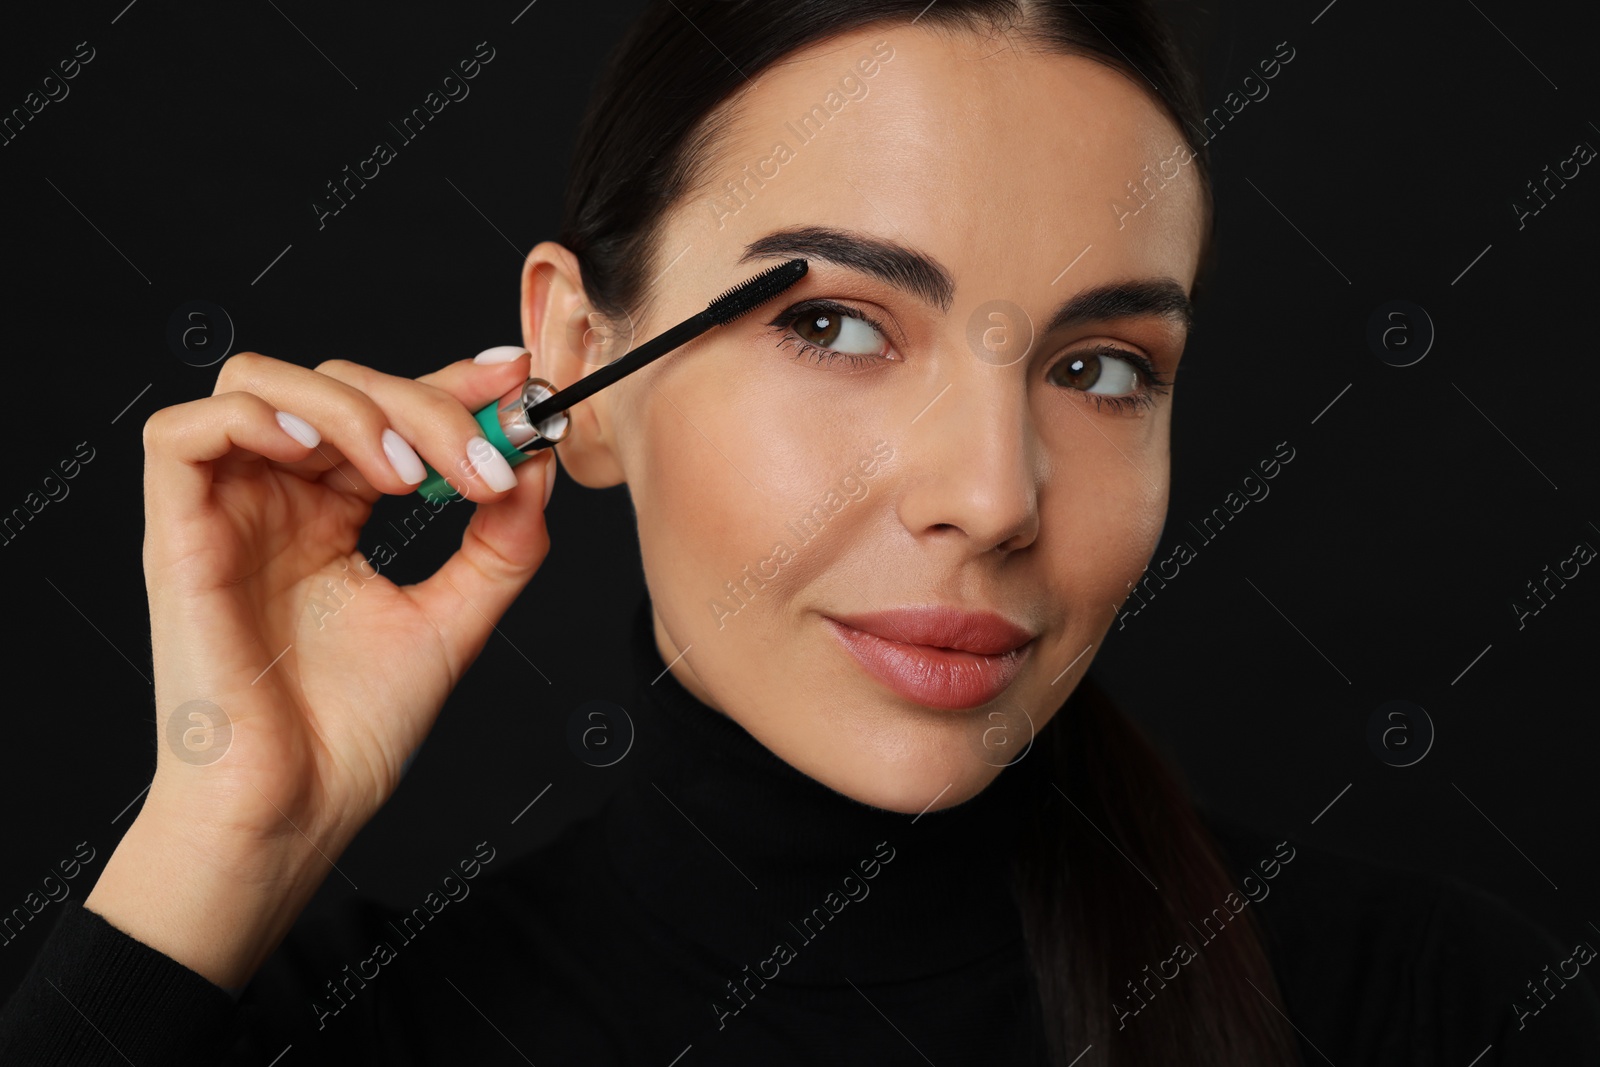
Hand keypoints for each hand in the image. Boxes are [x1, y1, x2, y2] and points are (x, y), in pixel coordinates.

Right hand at [136, 348, 555, 855]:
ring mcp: (227, 513)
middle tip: (481, 462)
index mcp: (332, 515)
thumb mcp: (455, 621)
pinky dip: (256, 420)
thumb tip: (536, 465)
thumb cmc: (356, 732)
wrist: (298, 809)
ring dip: (346, 406)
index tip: (518, 377)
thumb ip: (502, 544)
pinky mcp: (177, 535)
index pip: (387, 411)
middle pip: (336, 384)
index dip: (450, 381)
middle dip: (423, 403)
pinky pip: (182, 433)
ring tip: (404, 474)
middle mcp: (278, 502)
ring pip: (259, 383)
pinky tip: (319, 459)